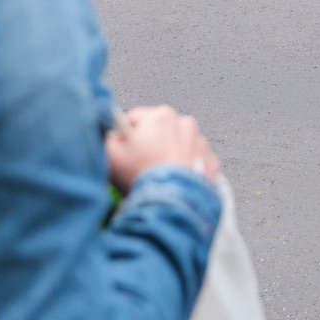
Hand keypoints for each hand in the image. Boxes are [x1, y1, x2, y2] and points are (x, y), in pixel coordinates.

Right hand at [106, 105, 220, 190]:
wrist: (171, 203)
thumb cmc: (142, 176)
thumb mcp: (110, 154)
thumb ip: (108, 136)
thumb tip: (113, 133)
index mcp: (161, 116)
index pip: (136, 119)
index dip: (126, 137)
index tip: (125, 152)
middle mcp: (185, 123)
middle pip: (159, 132)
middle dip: (150, 145)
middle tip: (142, 166)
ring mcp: (201, 143)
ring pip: (178, 145)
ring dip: (169, 156)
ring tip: (159, 176)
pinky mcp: (211, 162)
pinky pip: (194, 161)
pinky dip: (185, 169)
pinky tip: (175, 181)